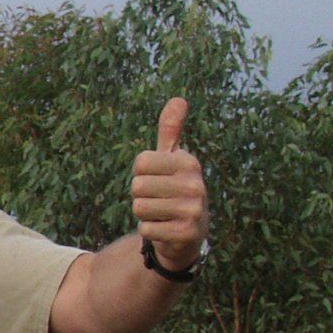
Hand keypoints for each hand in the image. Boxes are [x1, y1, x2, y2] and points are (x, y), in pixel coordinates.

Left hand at [130, 98, 208, 270]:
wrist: (188, 233)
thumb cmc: (174, 189)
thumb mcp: (173, 159)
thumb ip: (171, 131)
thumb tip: (178, 99)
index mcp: (189, 162)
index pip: (140, 163)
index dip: (141, 173)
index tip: (158, 179)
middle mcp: (195, 184)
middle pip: (137, 186)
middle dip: (141, 196)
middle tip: (160, 200)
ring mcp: (193, 210)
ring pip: (139, 207)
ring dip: (145, 214)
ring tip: (162, 214)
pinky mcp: (186, 233)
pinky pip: (145, 228)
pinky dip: (149, 230)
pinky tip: (165, 229)